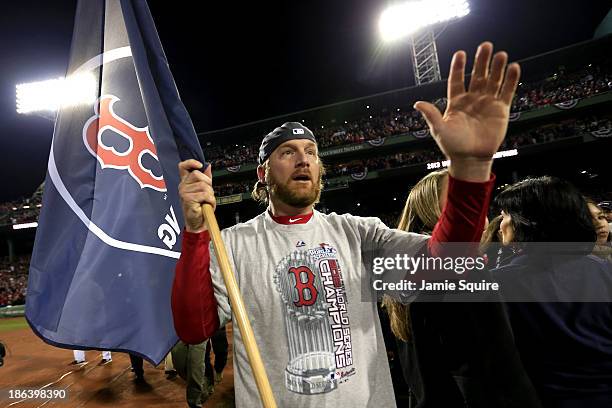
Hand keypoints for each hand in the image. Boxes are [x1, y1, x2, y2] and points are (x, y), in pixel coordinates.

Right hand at [178, 160, 214, 232]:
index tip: (200, 165)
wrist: (197, 223)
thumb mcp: (204, 190)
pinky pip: (204, 194)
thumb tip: (208, 166)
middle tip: (207, 194)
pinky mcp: (187, 198)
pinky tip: (206, 205)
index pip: (183, 166)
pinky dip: (210, 200)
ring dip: (210, 194)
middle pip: (197, 174)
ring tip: (207, 201)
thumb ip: (205, 178)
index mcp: (185, 182)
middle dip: (207, 183)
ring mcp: (184, 192)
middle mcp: (183, 186)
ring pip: (203, 185)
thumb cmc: (200, 207)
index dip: (191, 162)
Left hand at [415, 42, 520, 180]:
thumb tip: (417, 103)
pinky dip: (511, 80)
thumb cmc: (453, 146)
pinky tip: (514, 67)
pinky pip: (507, 92)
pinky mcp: (500, 110)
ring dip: (497, 67)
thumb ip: (431, 115)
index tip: (461, 53)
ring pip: (493, 81)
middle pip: (478, 75)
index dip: (459, 67)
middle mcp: (472, 99)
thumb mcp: (439, 129)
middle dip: (481, 61)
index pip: (457, 80)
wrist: (470, 159)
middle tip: (486, 45)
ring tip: (501, 54)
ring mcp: (487, 103)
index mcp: (456, 102)